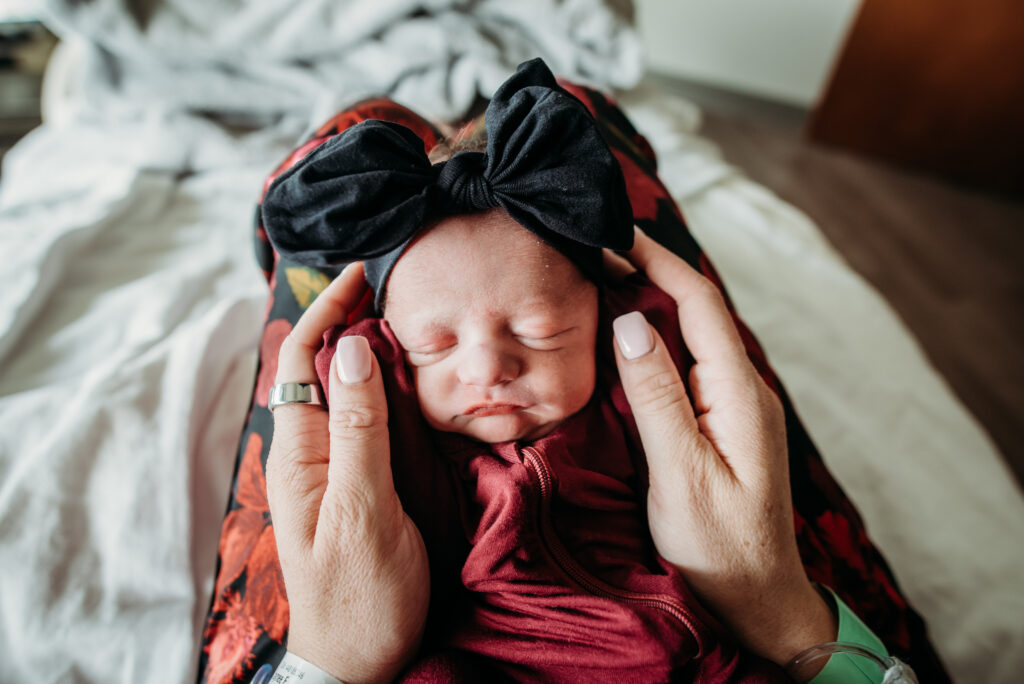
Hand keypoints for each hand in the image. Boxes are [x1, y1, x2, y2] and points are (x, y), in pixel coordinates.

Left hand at [265, 262, 428, 683]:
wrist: (361, 659)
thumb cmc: (358, 594)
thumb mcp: (360, 511)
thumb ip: (358, 431)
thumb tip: (352, 350)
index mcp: (302, 451)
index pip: (302, 359)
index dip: (327, 311)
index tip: (363, 274)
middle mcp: (316, 450)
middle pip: (324, 367)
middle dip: (351, 319)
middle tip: (397, 286)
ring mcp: (340, 466)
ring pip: (351, 392)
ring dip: (373, 349)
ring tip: (412, 317)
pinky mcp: (365, 483)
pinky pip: (373, 422)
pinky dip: (392, 389)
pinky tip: (419, 379)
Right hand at [610, 229, 834, 665]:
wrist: (759, 598)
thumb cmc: (719, 546)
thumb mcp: (681, 473)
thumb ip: (657, 397)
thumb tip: (630, 321)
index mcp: (739, 393)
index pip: (699, 303)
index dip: (658, 261)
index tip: (613, 234)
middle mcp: (743, 388)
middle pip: (697, 311)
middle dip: (649, 272)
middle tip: (594, 250)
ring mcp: (734, 404)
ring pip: (691, 336)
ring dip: (650, 302)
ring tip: (601, 279)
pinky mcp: (722, 421)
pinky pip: (687, 364)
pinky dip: (655, 340)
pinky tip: (625, 338)